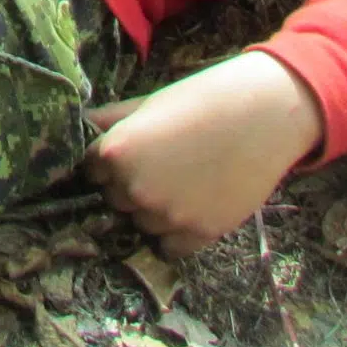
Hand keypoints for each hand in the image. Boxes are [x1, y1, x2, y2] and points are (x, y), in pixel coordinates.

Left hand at [85, 53, 324, 257]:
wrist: (263, 115)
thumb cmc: (203, 98)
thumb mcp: (150, 102)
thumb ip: (112, 119)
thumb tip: (82, 122)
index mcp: (116, 152)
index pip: (91, 169)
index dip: (110, 161)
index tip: (133, 151)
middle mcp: (134, 189)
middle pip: (114, 199)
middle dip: (130, 185)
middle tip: (163, 165)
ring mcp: (166, 216)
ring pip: (141, 224)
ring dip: (153, 210)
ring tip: (184, 182)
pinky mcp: (198, 235)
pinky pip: (169, 247)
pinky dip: (176, 234)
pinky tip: (193, 207)